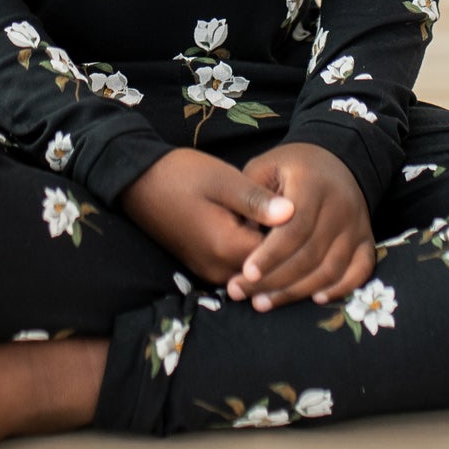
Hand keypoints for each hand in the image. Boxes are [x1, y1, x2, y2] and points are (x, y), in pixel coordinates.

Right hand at [118, 149, 294, 287]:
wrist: (137, 181)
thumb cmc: (181, 174)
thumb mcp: (222, 180)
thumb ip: (257, 200)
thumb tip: (294, 212)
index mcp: (225, 248)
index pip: (277, 258)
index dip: (298, 240)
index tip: (312, 216)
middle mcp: (217, 269)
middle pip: (266, 273)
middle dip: (288, 255)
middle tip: (309, 226)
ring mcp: (208, 271)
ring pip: (253, 275)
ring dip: (272, 259)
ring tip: (293, 230)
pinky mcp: (202, 266)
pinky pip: (238, 270)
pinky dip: (255, 259)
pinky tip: (266, 234)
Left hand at [226, 142, 374, 313]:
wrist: (334, 160)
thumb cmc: (289, 168)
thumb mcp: (264, 167)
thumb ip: (252, 198)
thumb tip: (242, 236)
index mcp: (312, 184)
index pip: (294, 228)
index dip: (270, 254)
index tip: (246, 273)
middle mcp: (341, 206)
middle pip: (310, 254)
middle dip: (275, 280)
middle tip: (242, 293)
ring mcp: (357, 225)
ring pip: (331, 269)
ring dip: (298, 292)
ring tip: (263, 302)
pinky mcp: (367, 240)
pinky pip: (360, 272)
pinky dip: (340, 289)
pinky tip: (314, 299)